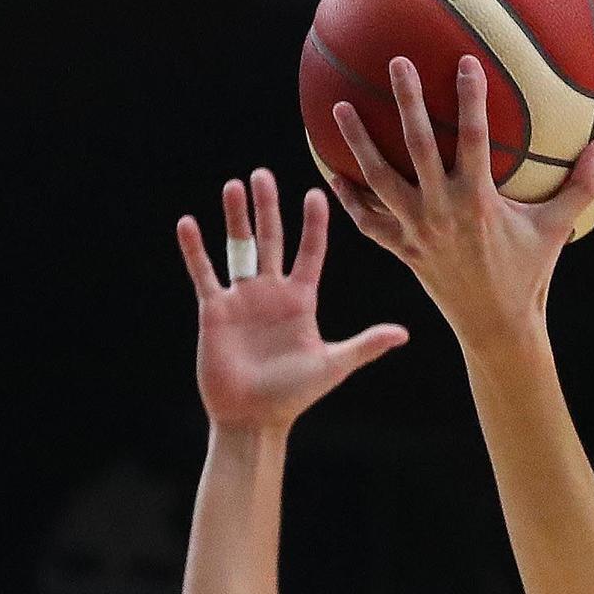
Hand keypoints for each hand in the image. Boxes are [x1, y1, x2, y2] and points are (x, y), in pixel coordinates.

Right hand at [176, 172, 407, 434]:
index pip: (310, 253)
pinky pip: (205, 273)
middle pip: (271, 240)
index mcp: (302, 301)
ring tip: (234, 186)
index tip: (318, 191)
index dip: (314, 224)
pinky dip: (195, 250)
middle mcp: (272, 293)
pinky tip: (188, 223)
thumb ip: (366, 345)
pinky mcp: (215, 311)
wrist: (254, 418)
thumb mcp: (332, 365)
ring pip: (238, 248)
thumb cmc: (294, 396)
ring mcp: (242, 299)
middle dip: (268, 208)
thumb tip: (404, 333)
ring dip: (235, 219)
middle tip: (263, 174)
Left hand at [330, 56, 593, 348]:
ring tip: (339, 107)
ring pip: (379, 180)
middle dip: (407, 102)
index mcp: (478, 201)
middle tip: (395, 62)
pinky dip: (349, 197)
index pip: (474, 139)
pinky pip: (367, 221)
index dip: (470, 99)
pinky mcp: (401, 250)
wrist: (495, 326)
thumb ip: (579, 188)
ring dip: (358, 143)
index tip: (464, 60)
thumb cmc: (527, 275)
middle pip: (418, 146)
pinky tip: (331, 171)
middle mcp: (442, 211)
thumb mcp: (556, 230)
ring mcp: (416, 231)